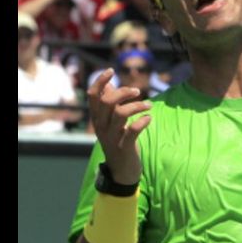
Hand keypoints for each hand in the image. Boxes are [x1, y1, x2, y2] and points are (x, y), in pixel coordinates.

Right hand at [87, 69, 151, 184]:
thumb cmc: (118, 143)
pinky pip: (132, 130)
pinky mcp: (124, 147)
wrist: (122, 172)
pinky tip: (149, 119)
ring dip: (137, 106)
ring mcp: (111, 138)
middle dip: (123, 92)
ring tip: (149, 105)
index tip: (111, 70)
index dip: (100, 81)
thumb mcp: (111, 124)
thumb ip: (109, 106)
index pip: (92, 96)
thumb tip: (107, 85)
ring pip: (120, 114)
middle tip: (137, 91)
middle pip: (107, 102)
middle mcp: (101, 127)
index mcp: (97, 119)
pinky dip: (142, 122)